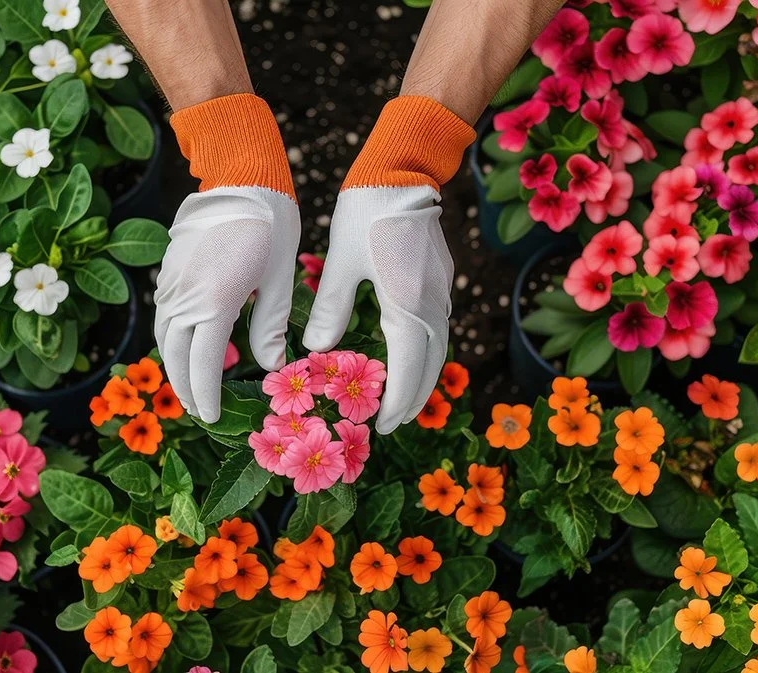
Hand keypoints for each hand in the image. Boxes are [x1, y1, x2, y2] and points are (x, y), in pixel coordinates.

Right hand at [154, 187, 299, 422]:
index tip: (211, 417)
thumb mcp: (280, 279)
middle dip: (185, 389)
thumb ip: (271, 325)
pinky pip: (164, 315)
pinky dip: (171, 339)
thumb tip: (272, 364)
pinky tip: (186, 347)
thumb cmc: (271, 225)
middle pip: (174, 357)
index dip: (205, 396)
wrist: (240, 176)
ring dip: (173, 365)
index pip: (203, 365)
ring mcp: (171, 282)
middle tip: (199, 412)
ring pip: (163, 337)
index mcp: (214, 302)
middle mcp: (184, 296)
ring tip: (190, 387)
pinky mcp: (168, 271)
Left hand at [302, 185, 452, 434]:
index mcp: (407, 302)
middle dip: (413, 398)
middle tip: (392, 424)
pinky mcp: (442, 279)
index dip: (396, 401)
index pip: (408, 367)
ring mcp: (442, 290)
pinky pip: (439, 328)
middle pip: (431, 365)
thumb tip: (314, 350)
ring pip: (439, 348)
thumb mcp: (338, 263)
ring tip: (403, 401)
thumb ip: (328, 310)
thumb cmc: (365, 211)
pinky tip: (411, 357)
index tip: (382, 426)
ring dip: (424, 378)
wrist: (403, 168)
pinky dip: (427, 352)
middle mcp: (432, 302)